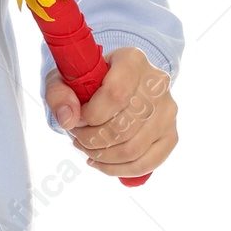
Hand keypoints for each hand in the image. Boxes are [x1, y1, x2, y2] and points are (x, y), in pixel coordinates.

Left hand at [45, 47, 176, 178]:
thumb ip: (59, 93)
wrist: (113, 81)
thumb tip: (67, 120)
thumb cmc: (88, 79)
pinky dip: (119, 170)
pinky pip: (148, 163)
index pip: (115, 95)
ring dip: (102, 156)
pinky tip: (101, 162)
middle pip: (123, 126)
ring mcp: (168, 110)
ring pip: (134, 149)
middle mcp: (157, 83)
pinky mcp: (171, 134)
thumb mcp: (66, 77)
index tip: (77, 118)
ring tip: (86, 148)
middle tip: (77, 136)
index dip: (90, 115)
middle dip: (92, 139)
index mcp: (132, 60)